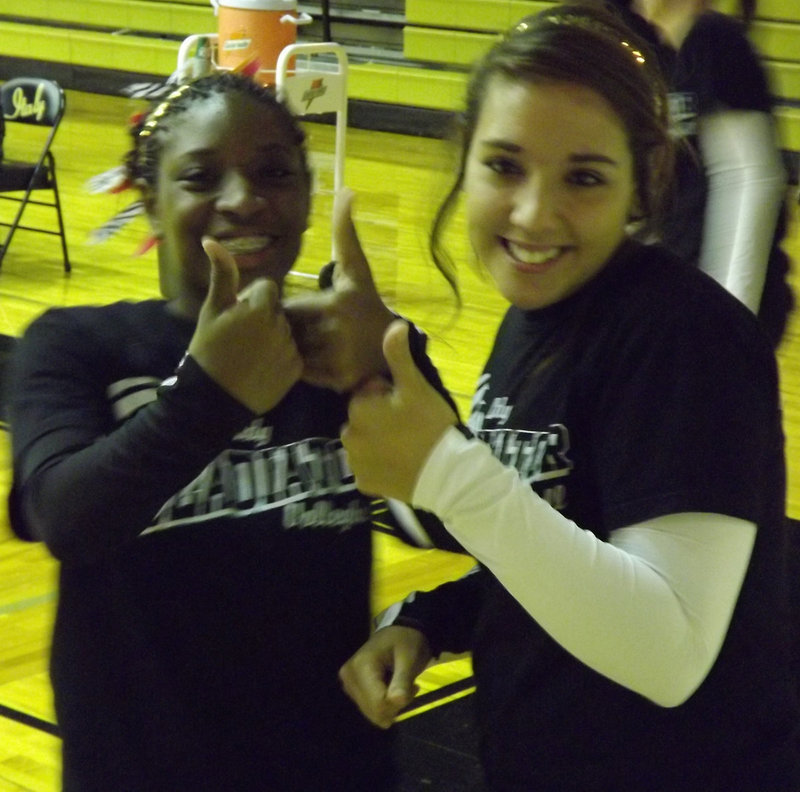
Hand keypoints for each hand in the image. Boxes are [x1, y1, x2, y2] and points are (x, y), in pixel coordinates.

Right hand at [188, 237, 302, 413]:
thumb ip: (221, 275)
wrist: (212, 398)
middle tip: (241, 338)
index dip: (250, 300)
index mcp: (261, 307)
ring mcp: (291, 349)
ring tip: (249, 355)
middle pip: (277, 311)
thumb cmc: (208, 350)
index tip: (236, 317)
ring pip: (286, 332)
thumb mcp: (212, 310)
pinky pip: (293, 354)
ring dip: (272, 338)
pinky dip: (280, 358)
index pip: (267, 289)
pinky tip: (261, 368)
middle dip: (262, 319)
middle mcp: (281, 326)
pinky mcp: (296, 370)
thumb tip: (211, 241)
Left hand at [284, 188, 394, 391]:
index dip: (294, 311)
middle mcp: (337, 331)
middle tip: (313, 331)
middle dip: (294, 331)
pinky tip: (322, 362)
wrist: (393, 349)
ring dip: (298, 351)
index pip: (291, 309)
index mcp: (337, 303)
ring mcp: (338, 359)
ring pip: (294, 353)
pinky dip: (306, 370)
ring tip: (317, 346)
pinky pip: (303, 374)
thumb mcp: (356, 270)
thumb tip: (346, 189)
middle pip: (290, 331)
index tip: (310, 314)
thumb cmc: (367, 305)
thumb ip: (345, 233)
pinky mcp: (337, 380)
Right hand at [339, 626, 431, 728]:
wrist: (400, 632)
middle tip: (408, 687)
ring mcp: (348, 683)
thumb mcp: (410, 659)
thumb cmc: (407, 642)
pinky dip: (384, 703)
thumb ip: (402, 681)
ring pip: (372, 713)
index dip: (398, 704)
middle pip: (373, 711)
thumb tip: (397, 702)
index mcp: (361, 666)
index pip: (378, 704)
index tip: (413, 688)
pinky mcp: (352, 688)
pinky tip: (392, 687)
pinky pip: (370, 708)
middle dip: (395, 706)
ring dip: (391, 705)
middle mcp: (349, 676)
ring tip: (401, 684)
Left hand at [341, 319, 456, 500]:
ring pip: (363, 443)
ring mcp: (355, 463)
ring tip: (406, 445)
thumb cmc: (431, 426)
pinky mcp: (363, 485)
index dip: (387, 396)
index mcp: (358, 409)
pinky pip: (367, 468)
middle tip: (409, 425)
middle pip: (363, 418)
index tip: (407, 405)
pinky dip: (379, 466)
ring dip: (377, 441)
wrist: (448, 476)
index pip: (367, 394)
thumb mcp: (417, 387)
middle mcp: (348, 436)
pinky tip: (399, 464)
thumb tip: (395, 323)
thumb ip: (400, 356)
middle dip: (379, 418)